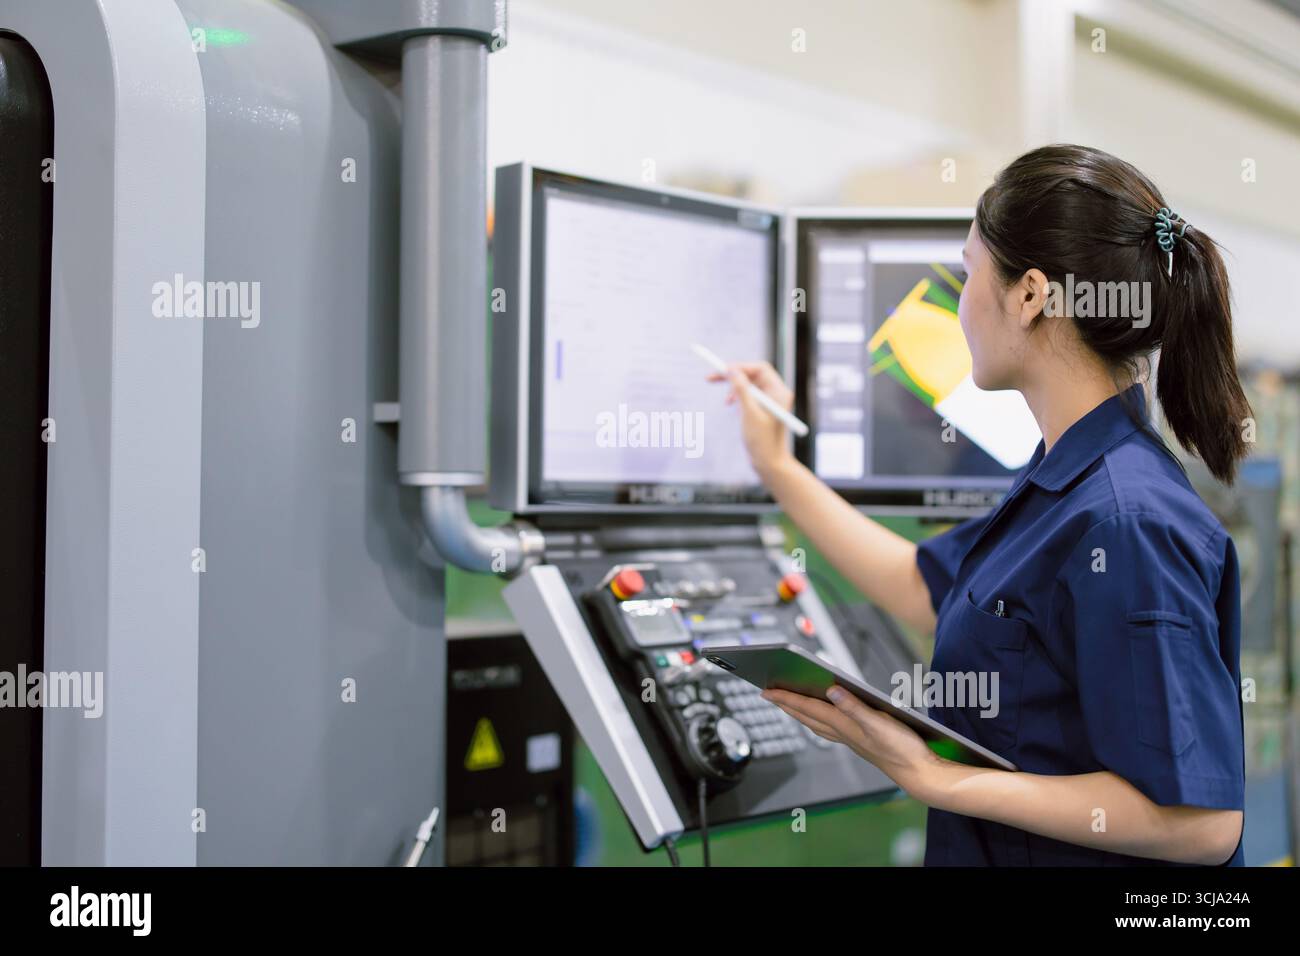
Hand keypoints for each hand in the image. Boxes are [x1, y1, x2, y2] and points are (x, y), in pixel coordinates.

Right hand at [707, 361, 795, 480]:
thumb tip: (732, 370)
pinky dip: (736, 398)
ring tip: (726, 402)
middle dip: (732, 376)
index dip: (740, 367)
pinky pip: (747, 395)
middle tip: (711, 377)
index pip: (759, 369)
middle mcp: (776, 394)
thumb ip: (741, 390)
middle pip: (752, 374)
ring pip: (748, 385)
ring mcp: (769, 402)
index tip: (722, 370)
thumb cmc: (762, 441)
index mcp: (779, 391)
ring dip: (733, 388)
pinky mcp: (761, 410)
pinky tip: (731, 406)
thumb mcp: (749, 413)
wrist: (768, 463)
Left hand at [761, 685, 940, 794]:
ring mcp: (852, 739)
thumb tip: (831, 690)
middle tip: (769, 694)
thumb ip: (854, 706)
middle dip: (787, 705)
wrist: (920, 773)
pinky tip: (825, 719)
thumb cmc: (903, 750)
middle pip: (807, 717)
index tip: (766, 691)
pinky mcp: (862, 742)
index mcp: (845, 726)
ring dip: (801, 713)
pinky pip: (832, 729)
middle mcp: (844, 733)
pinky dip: (821, 721)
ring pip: (818, 724)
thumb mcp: (878, 722)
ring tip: (790, 704)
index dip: (786, 698)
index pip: (808, 708)